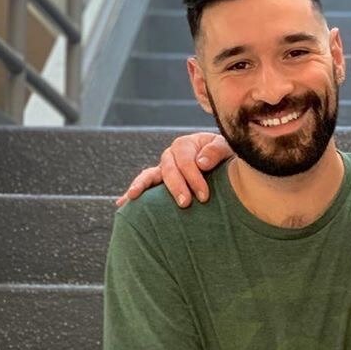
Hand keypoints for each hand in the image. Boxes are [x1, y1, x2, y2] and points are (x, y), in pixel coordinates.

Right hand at [116, 132, 232, 207]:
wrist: (228, 163)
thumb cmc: (229, 157)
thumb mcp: (227, 148)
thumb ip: (216, 151)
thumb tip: (201, 163)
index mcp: (187, 145)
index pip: (185, 160)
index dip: (193, 177)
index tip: (204, 196)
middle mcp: (172, 155)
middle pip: (168, 168)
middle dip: (176, 186)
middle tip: (185, 204)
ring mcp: (165, 168)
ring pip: (150, 174)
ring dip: (143, 186)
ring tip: (133, 197)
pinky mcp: (162, 181)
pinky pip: (145, 184)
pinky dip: (134, 191)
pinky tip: (121, 203)